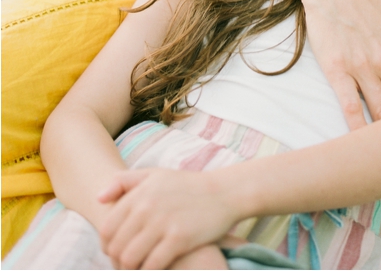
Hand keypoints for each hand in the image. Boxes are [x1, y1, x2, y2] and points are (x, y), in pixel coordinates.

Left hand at [97, 168, 238, 269]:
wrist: (226, 192)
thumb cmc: (189, 185)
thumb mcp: (156, 175)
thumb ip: (124, 181)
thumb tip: (98, 198)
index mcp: (139, 194)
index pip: (106, 229)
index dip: (107, 246)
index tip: (117, 252)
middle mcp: (147, 208)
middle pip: (116, 247)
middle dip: (118, 261)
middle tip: (128, 265)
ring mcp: (163, 224)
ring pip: (130, 259)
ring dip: (131, 269)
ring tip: (139, 268)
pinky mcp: (180, 239)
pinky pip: (152, 265)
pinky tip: (155, 269)